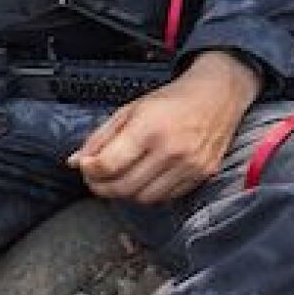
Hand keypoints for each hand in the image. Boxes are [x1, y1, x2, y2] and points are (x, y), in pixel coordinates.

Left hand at [70, 52, 262, 203]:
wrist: (218, 96)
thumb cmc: (172, 100)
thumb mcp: (129, 110)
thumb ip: (100, 138)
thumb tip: (75, 161)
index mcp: (149, 128)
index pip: (108, 165)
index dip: (90, 171)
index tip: (85, 167)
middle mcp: (171, 150)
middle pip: (124, 187)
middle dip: (102, 187)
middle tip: (96, 178)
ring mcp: (189, 166)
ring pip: (144, 198)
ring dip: (125, 193)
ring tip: (120, 178)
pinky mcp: (202, 175)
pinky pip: (166, 197)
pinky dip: (149, 193)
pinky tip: (144, 179)